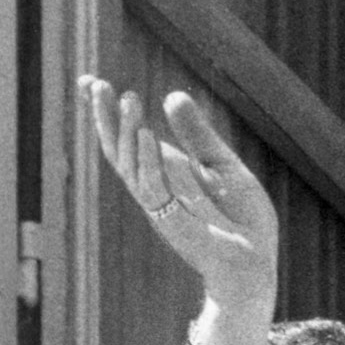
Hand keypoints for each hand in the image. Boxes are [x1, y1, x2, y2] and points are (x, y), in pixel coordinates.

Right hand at [78, 77, 278, 307]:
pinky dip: (147, 162)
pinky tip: (146, 134)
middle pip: (118, 150)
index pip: (127, 139)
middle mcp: (156, 188)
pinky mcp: (175, 224)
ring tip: (127, 97)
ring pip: (130, 166)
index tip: (88, 81)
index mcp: (165, 173)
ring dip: (126, 132)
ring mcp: (162, 206)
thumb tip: (172, 95)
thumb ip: (199, 135)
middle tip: (94, 83)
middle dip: (104, 118)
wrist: (257, 262)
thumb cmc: (241, 218)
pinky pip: (154, 190)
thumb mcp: (223, 166)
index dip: (106, 113)